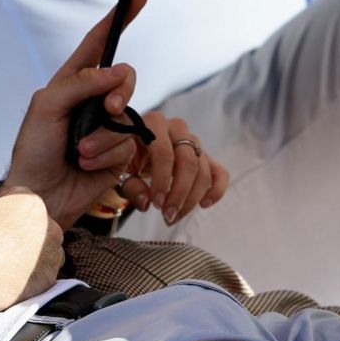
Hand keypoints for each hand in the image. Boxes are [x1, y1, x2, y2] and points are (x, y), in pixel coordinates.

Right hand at [0, 187, 63, 312]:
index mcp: (31, 203)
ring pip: (40, 252)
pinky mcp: (47, 282)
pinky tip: (4, 280)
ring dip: (25, 255)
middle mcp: (49, 229)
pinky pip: (39, 276)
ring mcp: (51, 257)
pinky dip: (25, 278)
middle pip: (33, 226)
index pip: (17, 199)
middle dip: (16, 232)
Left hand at [2, 0, 149, 227]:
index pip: (98, 43)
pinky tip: (87, 165)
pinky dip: (107, 154)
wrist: (39, 196)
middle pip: (124, 78)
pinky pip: (128, 143)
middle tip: (108, 110)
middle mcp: (92, 100)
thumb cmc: (34, 150)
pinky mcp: (118, 151)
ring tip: (80, 153)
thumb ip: (82, 83)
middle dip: (120, 92)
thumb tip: (119, 71)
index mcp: (71, 82)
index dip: (118, 19)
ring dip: (103, 137)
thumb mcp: (48, 106)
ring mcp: (107, 126)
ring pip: (127, 116)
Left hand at [118, 111, 229, 226]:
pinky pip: (219, 172)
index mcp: (153, 123)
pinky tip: (204, 205)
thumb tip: (147, 203)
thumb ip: (130, 185)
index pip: (165, 152)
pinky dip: (216, 190)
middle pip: (188, 162)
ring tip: (174, 217)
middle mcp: (177, 128)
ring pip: (203, 170)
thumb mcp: (119, 169)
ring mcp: (193, 141)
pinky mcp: (204, 156)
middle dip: (179, 193)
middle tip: (167, 215)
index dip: (162, 180)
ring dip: (192, 198)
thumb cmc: (124, 158)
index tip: (155, 204)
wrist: (133, 150)